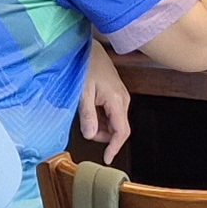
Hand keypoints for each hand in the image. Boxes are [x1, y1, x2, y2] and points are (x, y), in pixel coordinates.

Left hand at [77, 42, 133, 162]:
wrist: (90, 49)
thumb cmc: (86, 67)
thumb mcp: (83, 93)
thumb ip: (88, 115)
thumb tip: (90, 136)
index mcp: (117, 101)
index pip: (121, 131)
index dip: (115, 147)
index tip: (106, 159)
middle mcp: (123, 101)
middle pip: (117, 129)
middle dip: (102, 135)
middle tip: (84, 126)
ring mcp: (121, 98)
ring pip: (113, 123)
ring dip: (100, 126)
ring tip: (85, 112)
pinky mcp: (116, 96)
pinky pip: (111, 114)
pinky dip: (100, 118)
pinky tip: (89, 108)